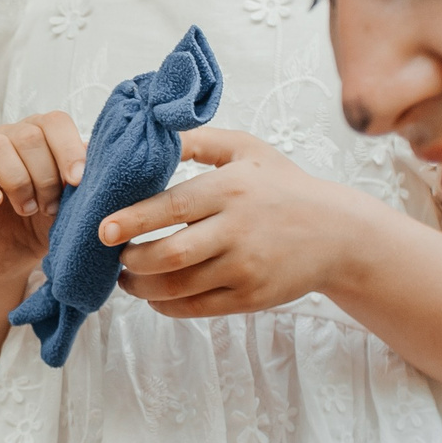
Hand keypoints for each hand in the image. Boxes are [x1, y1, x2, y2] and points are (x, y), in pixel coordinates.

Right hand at [0, 112, 86, 286]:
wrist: (13, 255)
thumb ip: (85, 181)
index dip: (68, 149)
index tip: (78, 181)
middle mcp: (9, 137)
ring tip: (28, 209)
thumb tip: (102, 162)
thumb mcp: (71, 204)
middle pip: (28, 134)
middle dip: (46, 175)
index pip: (55, 122)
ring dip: (19, 181)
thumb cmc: (44, 223)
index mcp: (41, 136)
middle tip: (52, 206)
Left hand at [105, 128, 381, 317]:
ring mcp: (244, 268)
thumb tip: (151, 134)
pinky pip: (195, 308)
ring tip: (127, 277)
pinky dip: (166, 305)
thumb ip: (199, 140)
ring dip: (141, 286)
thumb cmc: (284, 186)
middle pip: (170, 253)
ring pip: (178, 286)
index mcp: (232, 190)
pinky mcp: (250, 298)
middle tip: (114, 255)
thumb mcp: (248, 150)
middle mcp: (237, 230)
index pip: (173, 207)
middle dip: (132, 260)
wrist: (338, 234)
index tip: (103, 228)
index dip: (133, 219)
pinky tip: (153, 294)